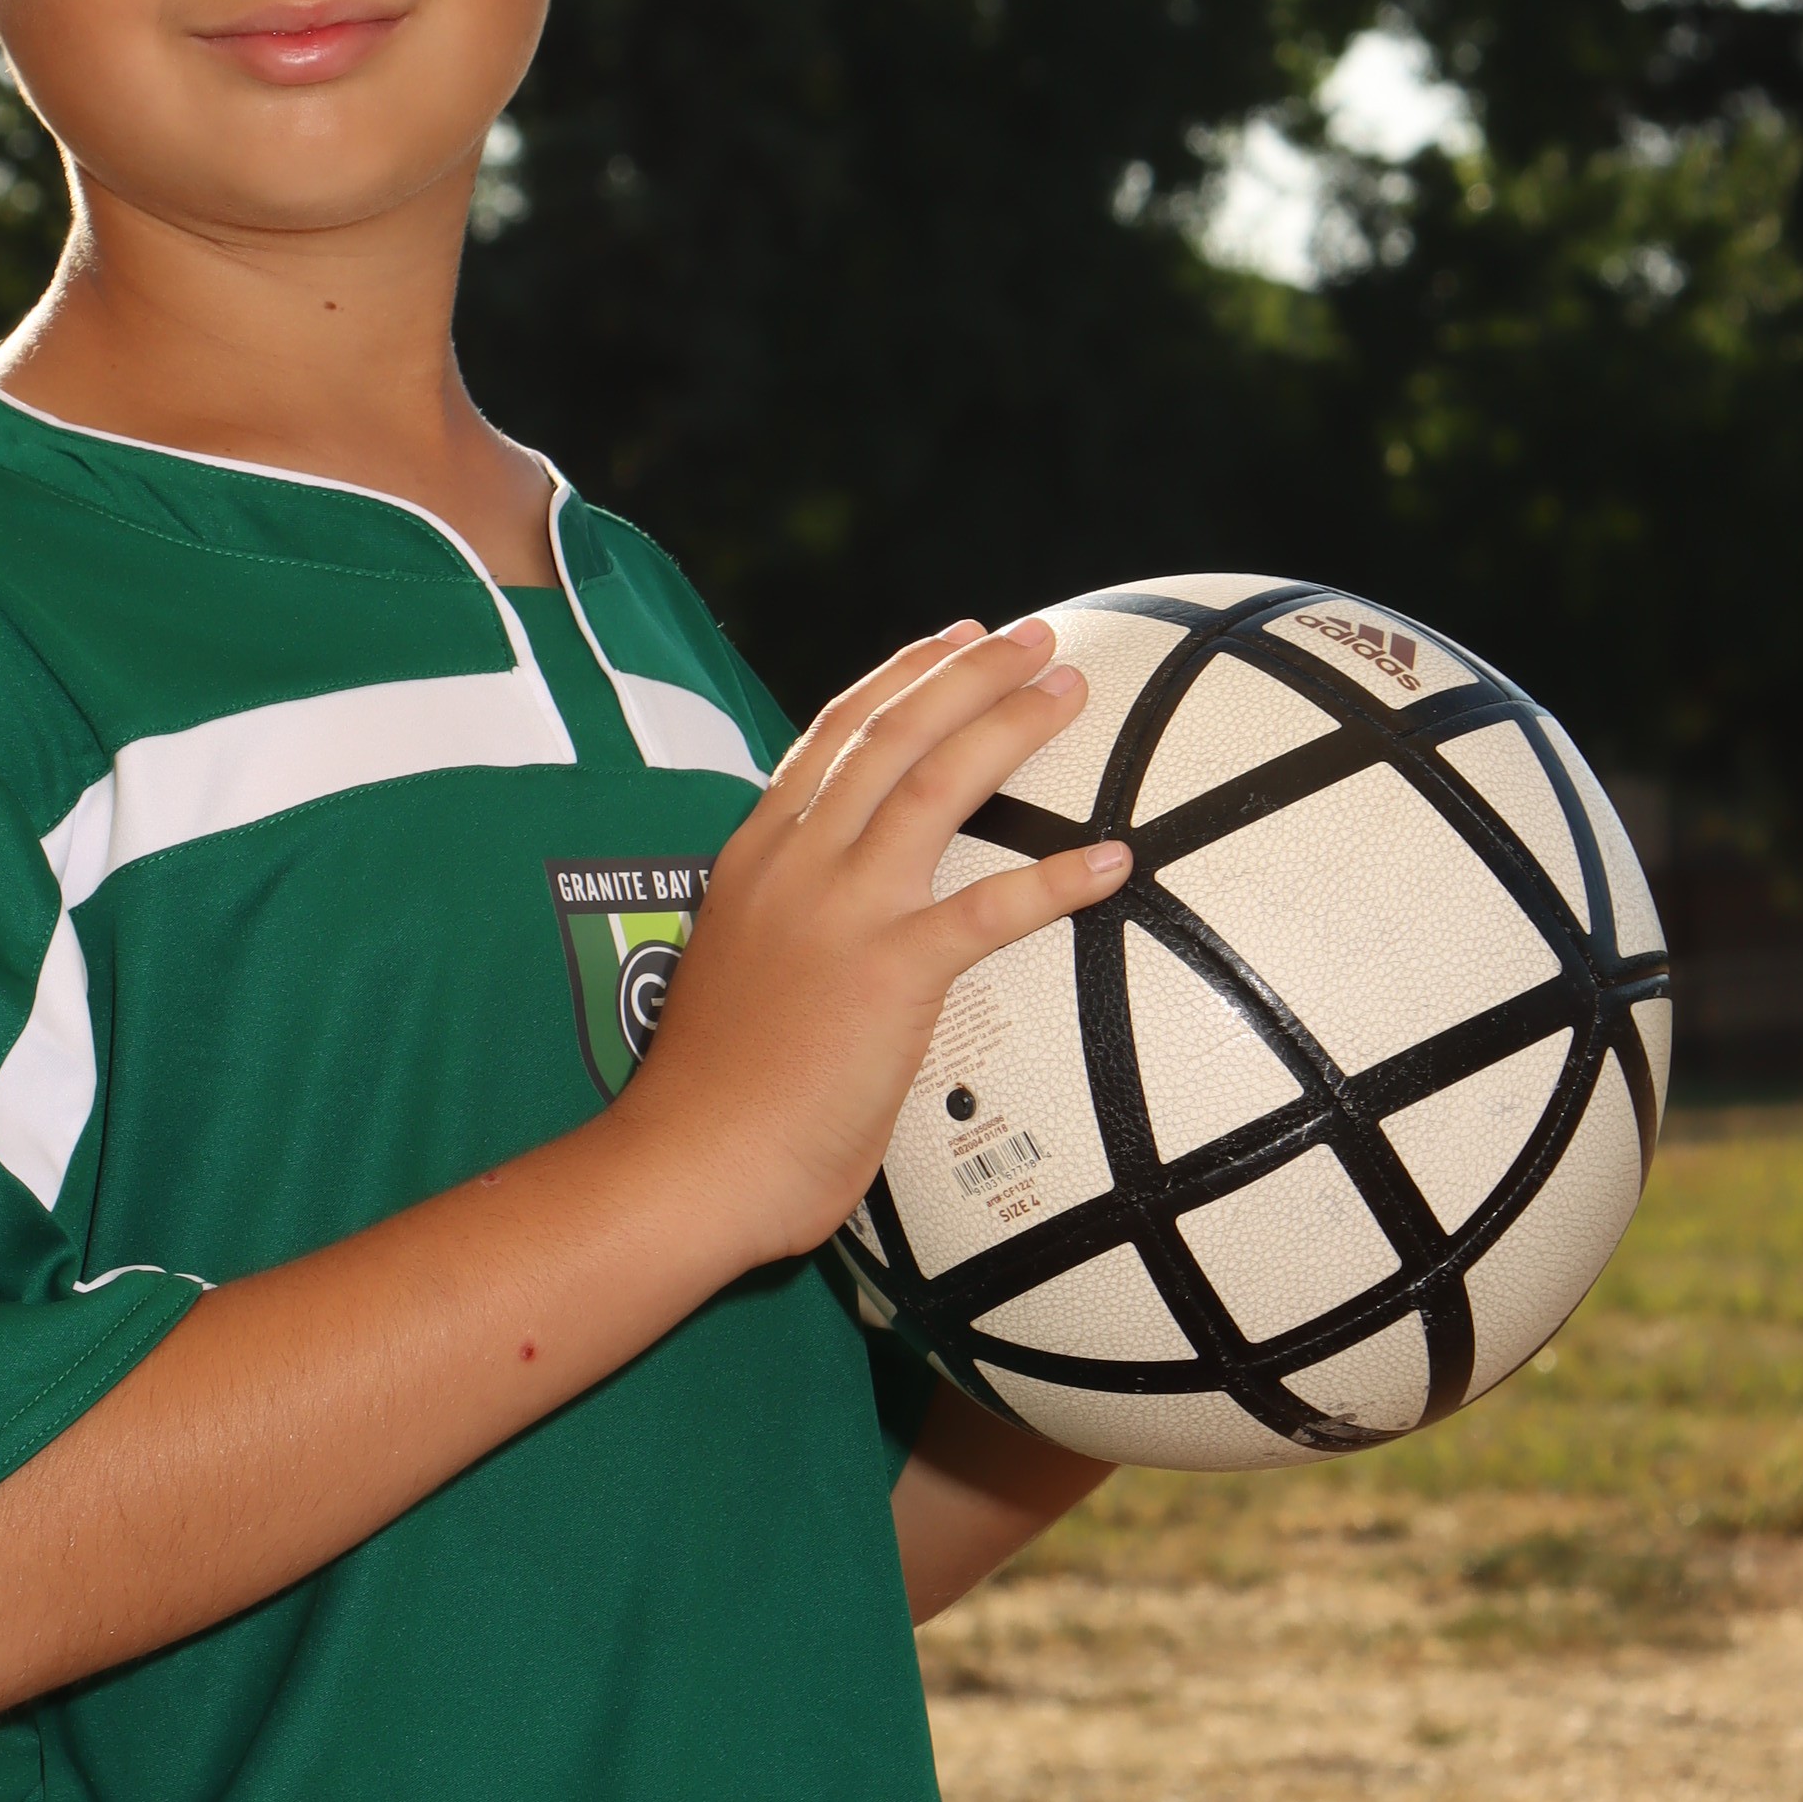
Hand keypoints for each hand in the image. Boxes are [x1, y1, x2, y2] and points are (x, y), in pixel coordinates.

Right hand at [614, 620, 1129, 1271]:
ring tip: (1069, 690)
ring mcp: (840, 912)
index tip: (950, 639)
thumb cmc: (713, 1101)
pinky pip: (991, 909)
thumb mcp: (738, 977)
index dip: (898, 679)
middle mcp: (795, 864)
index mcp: (754, 858)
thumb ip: (786, 934)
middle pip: (891, 734)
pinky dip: (1059, 879)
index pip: (831, 736)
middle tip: (1035, 637)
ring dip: (1009, 727)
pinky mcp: (888, 973)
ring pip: (936, 784)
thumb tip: (836, 939)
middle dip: (969, 672)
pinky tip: (1116, 860)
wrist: (686, 1164)